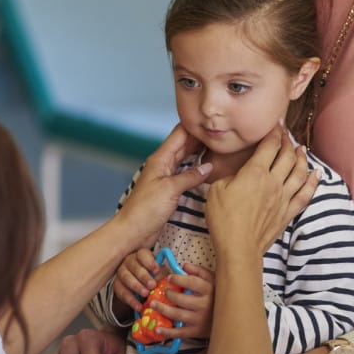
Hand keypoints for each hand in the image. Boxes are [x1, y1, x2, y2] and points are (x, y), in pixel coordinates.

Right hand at [113, 248, 160, 312]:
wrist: (145, 288)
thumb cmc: (154, 276)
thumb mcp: (160, 273)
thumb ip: (161, 274)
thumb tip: (160, 279)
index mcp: (141, 255)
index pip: (142, 254)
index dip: (149, 262)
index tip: (156, 270)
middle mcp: (129, 261)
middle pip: (134, 266)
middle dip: (143, 276)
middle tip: (152, 285)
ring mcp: (121, 273)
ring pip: (125, 278)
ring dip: (136, 286)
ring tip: (146, 294)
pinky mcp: (117, 285)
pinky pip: (121, 292)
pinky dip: (130, 300)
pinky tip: (139, 306)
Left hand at [115, 125, 210, 247]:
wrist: (133, 231)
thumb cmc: (145, 210)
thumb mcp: (170, 190)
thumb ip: (190, 177)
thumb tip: (208, 167)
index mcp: (160, 158)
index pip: (180, 134)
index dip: (195, 126)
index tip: (212, 122)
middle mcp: (163, 164)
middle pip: (184, 144)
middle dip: (200, 137)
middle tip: (221, 133)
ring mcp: (167, 176)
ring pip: (185, 157)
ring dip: (199, 151)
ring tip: (218, 145)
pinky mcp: (170, 188)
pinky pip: (185, 172)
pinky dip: (196, 168)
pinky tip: (207, 167)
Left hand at [152, 264, 214, 338]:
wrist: (232, 318)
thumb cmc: (219, 297)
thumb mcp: (214, 281)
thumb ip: (200, 271)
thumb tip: (184, 266)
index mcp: (209, 290)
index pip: (191, 282)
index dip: (178, 279)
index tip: (169, 278)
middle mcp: (204, 305)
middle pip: (181, 299)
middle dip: (168, 294)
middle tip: (163, 291)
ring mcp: (200, 319)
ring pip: (178, 314)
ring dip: (163, 309)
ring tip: (153, 304)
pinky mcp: (197, 331)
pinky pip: (180, 332)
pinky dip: (168, 332)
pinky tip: (158, 329)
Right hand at [206, 124, 319, 258]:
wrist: (239, 248)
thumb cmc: (224, 219)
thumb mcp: (216, 189)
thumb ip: (227, 175)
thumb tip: (234, 172)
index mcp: (255, 172)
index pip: (270, 145)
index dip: (274, 131)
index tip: (276, 124)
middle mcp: (274, 182)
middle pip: (287, 155)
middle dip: (287, 142)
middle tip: (285, 135)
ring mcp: (283, 197)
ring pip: (299, 172)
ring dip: (301, 158)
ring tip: (300, 149)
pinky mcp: (288, 212)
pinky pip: (306, 194)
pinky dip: (313, 182)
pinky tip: (316, 174)